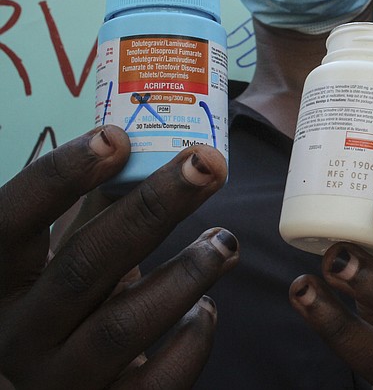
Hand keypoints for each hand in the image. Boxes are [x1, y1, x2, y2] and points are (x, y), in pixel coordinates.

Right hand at [0, 126, 237, 389]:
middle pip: (86, 264)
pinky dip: (191, 341)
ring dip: (185, 275)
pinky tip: (207, 310)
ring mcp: (59, 379)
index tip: (116, 137)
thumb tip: (150, 133)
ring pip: (122, 326)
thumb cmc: (71, 301)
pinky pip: (156, 381)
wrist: (58, 388)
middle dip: (155, 207)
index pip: (11, 221)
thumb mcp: (65, 250)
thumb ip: (98, 201)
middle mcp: (18, 333)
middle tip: (207, 164)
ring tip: (225, 241)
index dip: (60, 176)